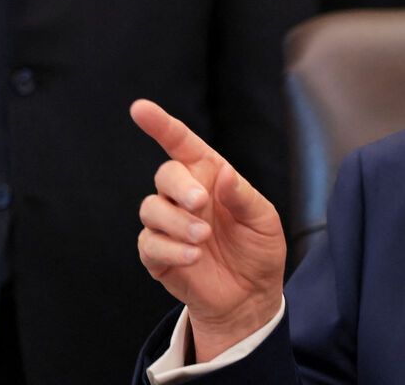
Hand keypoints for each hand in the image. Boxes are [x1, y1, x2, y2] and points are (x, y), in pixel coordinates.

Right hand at [132, 99, 285, 361]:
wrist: (250, 295)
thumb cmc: (258, 248)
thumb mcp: (264, 219)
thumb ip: (243, 195)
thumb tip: (223, 173)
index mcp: (209, 176)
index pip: (181, 144)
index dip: (160, 125)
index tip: (139, 108)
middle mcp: (184, 195)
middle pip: (164, 175)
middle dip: (179, 187)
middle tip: (200, 204)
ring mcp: (168, 224)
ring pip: (151, 208)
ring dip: (176, 222)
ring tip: (203, 239)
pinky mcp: (157, 254)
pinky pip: (149, 243)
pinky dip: (170, 249)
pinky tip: (194, 258)